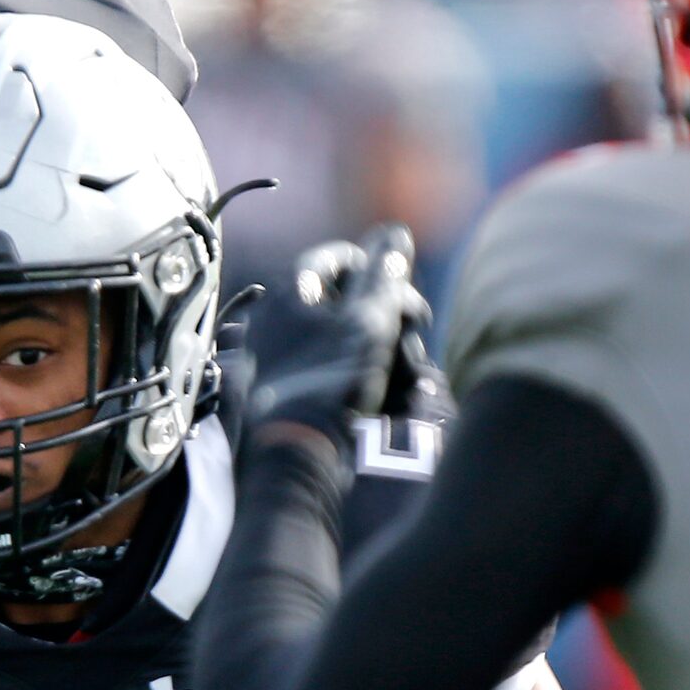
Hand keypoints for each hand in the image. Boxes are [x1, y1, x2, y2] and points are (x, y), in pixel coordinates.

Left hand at [242, 225, 431, 448]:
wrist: (296, 457)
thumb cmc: (333, 380)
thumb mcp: (370, 321)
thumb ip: (385, 274)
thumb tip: (395, 232)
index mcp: (289, 291)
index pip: (340, 258)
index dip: (379, 269)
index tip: (406, 294)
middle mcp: (275, 318)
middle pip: (342, 299)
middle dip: (384, 313)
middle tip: (414, 331)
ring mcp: (276, 357)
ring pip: (339, 337)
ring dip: (378, 346)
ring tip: (406, 370)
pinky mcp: (283, 392)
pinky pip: (327, 368)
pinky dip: (358, 373)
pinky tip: (383, 392)